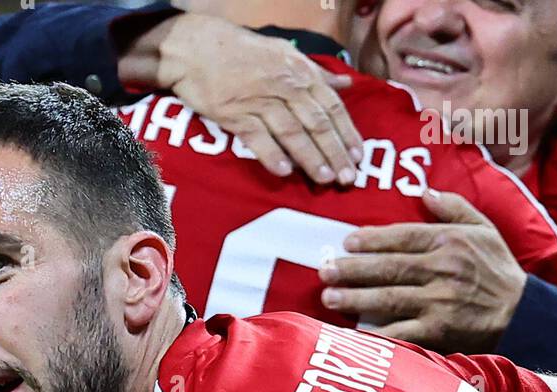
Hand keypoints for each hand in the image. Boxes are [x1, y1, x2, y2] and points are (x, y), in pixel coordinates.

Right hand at [118, 14, 361, 183]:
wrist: (196, 46)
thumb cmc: (242, 52)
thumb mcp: (284, 54)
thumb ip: (316, 74)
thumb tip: (345, 87)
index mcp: (299, 71)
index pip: (331, 105)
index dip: (347, 132)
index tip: (359, 156)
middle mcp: (284, 85)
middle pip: (316, 122)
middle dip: (334, 152)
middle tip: (348, 178)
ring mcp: (259, 100)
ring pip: (292, 132)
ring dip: (310, 158)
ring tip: (325, 179)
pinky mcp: (235, 114)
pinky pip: (258, 138)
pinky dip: (272, 155)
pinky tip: (286, 173)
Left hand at [318, 189, 527, 349]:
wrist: (522, 314)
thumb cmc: (498, 270)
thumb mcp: (483, 229)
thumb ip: (452, 208)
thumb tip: (423, 191)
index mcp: (449, 242)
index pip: (403, 237)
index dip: (373, 239)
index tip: (346, 241)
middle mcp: (442, 271)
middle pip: (390, 268)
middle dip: (354, 269)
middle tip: (325, 270)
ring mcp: (439, 303)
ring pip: (390, 299)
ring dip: (356, 299)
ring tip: (329, 297)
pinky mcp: (438, 332)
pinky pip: (401, 334)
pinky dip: (378, 335)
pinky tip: (355, 334)